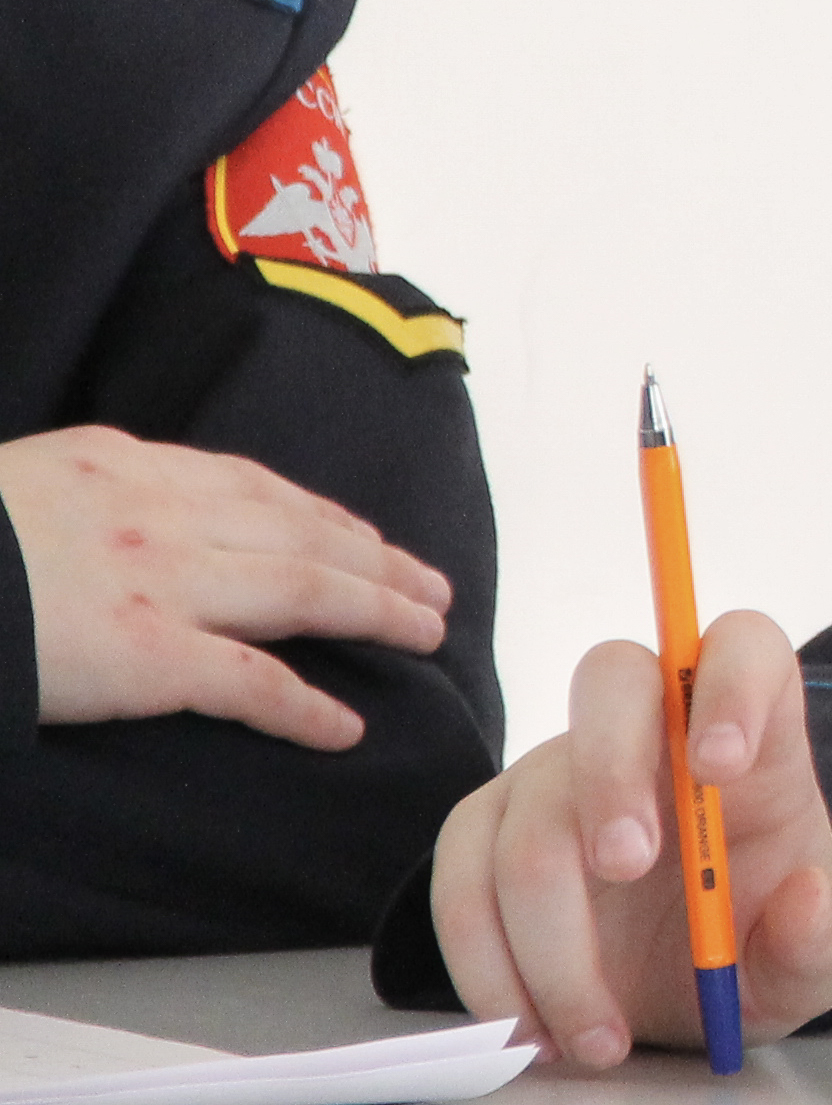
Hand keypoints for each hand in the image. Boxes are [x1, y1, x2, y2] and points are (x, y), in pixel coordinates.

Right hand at [0, 423, 451, 747]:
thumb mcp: (22, 481)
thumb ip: (81, 492)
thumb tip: (104, 508)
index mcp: (123, 467)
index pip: (252, 487)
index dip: (322, 514)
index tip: (363, 534)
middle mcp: (160, 514)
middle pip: (301, 533)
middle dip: (377, 559)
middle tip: (430, 586)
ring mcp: (161, 584)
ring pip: (303, 591)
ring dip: (376, 610)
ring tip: (425, 631)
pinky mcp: (145, 657)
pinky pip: (249, 684)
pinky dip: (305, 705)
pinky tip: (344, 727)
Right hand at [433, 613, 831, 1066]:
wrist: (681, 993)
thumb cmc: (752, 945)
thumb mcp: (810, 964)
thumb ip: (822, 939)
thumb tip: (804, 897)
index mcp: (751, 736)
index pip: (742, 648)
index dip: (730, 685)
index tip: (723, 765)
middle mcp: (647, 731)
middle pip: (612, 682)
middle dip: (612, 772)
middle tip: (628, 868)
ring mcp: (557, 775)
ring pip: (529, 812)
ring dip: (551, 937)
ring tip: (599, 1036)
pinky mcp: (486, 835)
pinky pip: (459, 880)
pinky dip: (487, 965)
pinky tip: (533, 1030)